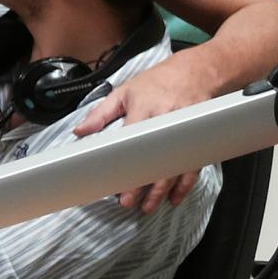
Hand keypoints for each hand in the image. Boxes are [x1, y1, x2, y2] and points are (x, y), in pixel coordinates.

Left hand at [72, 49, 212, 212]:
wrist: (197, 72)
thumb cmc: (158, 82)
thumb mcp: (124, 91)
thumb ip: (100, 113)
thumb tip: (80, 132)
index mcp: (145, 110)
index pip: (131, 142)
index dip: (124, 163)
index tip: (115, 181)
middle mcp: (166, 123)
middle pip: (155, 160)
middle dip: (143, 185)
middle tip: (129, 202)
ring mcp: (184, 133)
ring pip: (174, 168)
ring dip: (162, 190)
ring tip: (149, 206)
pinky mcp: (196, 140)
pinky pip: (192, 166)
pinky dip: (184, 184)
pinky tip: (174, 197)